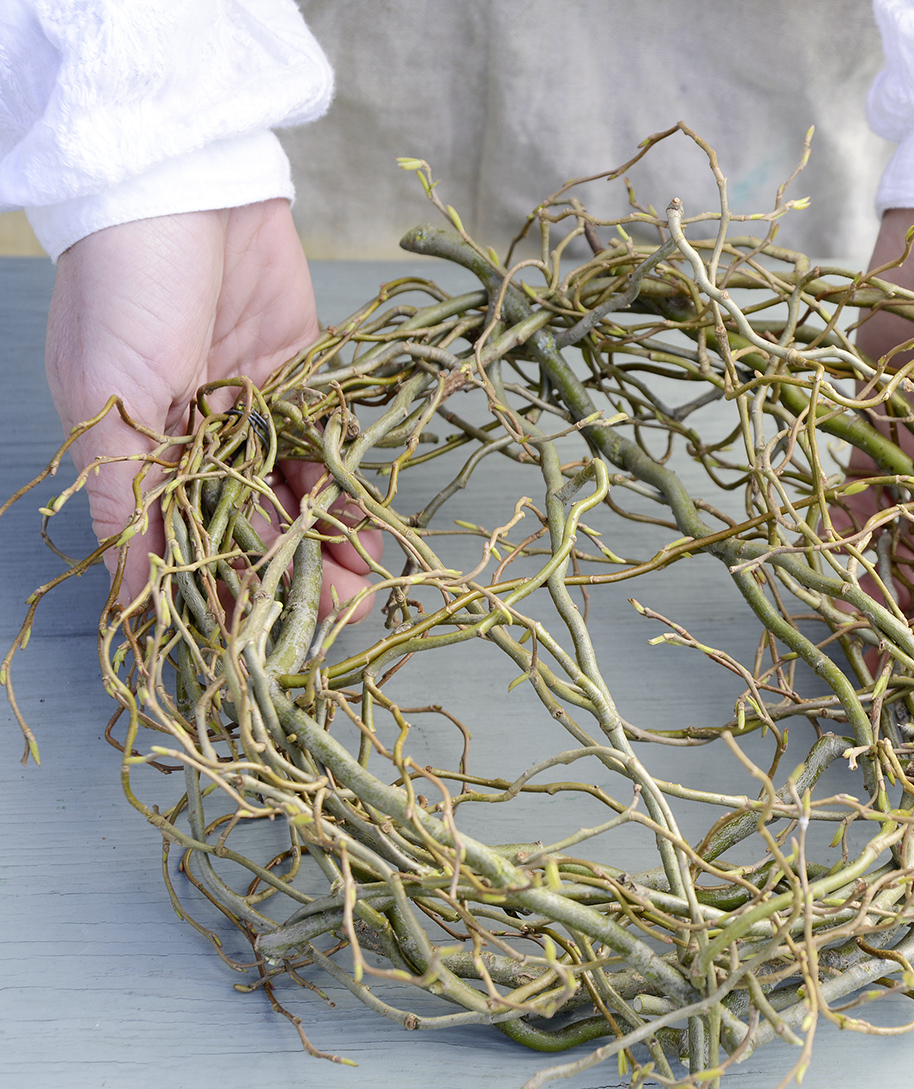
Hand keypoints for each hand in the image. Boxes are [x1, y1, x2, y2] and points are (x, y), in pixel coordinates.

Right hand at [45, 199, 379, 617]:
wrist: (186, 185)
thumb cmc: (126, 287)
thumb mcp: (108, 399)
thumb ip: (127, 498)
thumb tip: (129, 597)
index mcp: (140, 453)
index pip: (185, 544)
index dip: (225, 593)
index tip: (265, 640)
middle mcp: (196, 442)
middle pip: (248, 529)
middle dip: (289, 576)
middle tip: (338, 618)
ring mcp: (251, 414)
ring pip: (292, 498)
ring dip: (325, 545)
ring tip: (361, 589)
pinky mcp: (301, 384)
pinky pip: (324, 451)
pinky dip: (344, 493)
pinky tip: (368, 534)